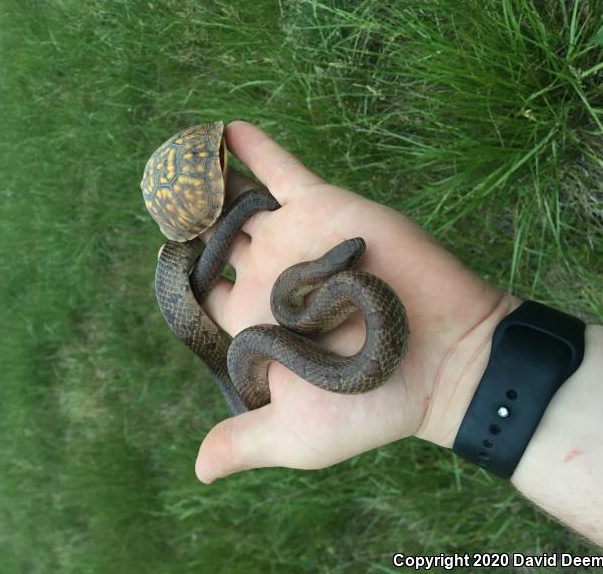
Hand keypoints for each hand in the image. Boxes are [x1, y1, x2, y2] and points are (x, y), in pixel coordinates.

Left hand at [194, 120, 517, 482]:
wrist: (446, 361)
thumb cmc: (372, 405)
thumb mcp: (300, 435)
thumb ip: (245, 443)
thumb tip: (198, 471)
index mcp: (256, 323)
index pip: (202, 295)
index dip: (177, 278)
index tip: (157, 257)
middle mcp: (270, 277)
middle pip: (213, 242)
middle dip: (186, 223)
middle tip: (159, 196)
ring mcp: (294, 239)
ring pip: (237, 203)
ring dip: (207, 184)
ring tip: (176, 163)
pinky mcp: (322, 209)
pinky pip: (281, 172)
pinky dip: (254, 152)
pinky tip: (224, 131)